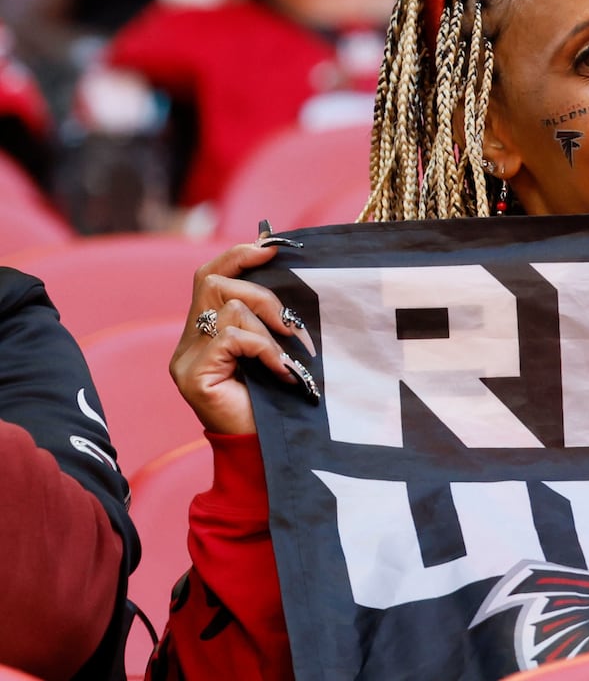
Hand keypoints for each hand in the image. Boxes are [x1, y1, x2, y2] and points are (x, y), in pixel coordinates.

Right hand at [169, 240, 312, 435]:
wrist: (264, 451)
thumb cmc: (275, 400)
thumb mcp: (273, 347)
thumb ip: (267, 316)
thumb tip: (284, 269)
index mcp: (203, 332)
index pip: (207, 275)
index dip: (238, 255)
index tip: (272, 248)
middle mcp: (187, 343)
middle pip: (213, 283)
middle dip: (262, 294)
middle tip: (291, 324)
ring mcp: (185, 360)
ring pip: (227, 308)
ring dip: (269, 329)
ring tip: (288, 357)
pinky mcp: (193, 376)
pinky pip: (233, 338)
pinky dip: (265, 349)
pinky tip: (281, 372)